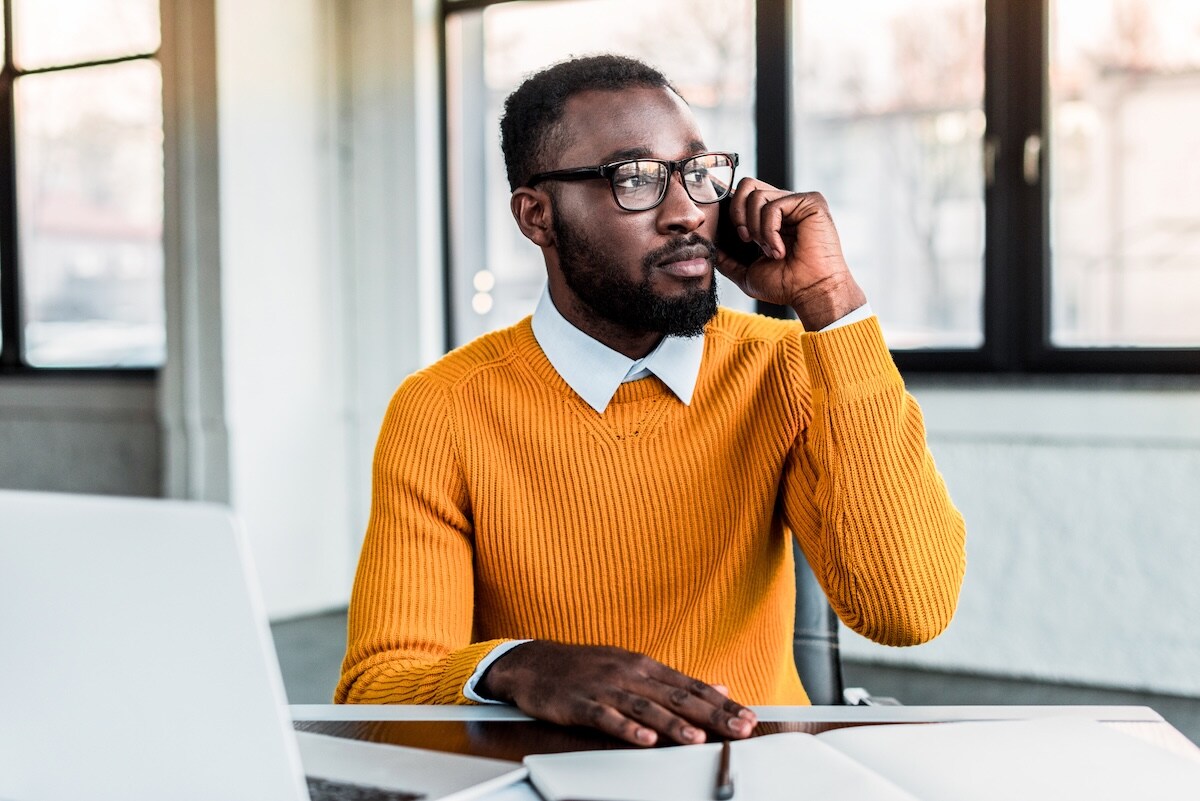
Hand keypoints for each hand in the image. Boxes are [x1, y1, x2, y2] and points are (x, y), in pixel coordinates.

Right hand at [476, 640, 757, 746]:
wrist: (534, 662)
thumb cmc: (586, 668)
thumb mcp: (632, 668)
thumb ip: (674, 682)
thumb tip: (718, 687)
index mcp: (645, 666)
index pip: (691, 686)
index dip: (722, 703)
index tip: (748, 717)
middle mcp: (630, 674)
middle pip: (677, 696)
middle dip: (712, 714)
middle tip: (740, 728)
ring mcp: (606, 688)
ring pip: (646, 707)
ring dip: (674, 724)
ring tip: (698, 739)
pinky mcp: (581, 703)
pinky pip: (607, 717)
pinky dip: (626, 728)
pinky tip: (644, 739)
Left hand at [716, 179, 866, 330]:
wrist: (810, 292)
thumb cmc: (785, 285)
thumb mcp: (746, 273)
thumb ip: (727, 259)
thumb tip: (709, 247)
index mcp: (771, 218)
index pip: (743, 195)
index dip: (732, 210)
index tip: (737, 236)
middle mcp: (785, 205)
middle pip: (746, 185)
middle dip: (737, 214)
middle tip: (746, 240)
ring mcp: (797, 202)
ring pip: (755, 195)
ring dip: (756, 229)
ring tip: (771, 251)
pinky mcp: (810, 202)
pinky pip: (773, 205)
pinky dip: (770, 231)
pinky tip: (780, 250)